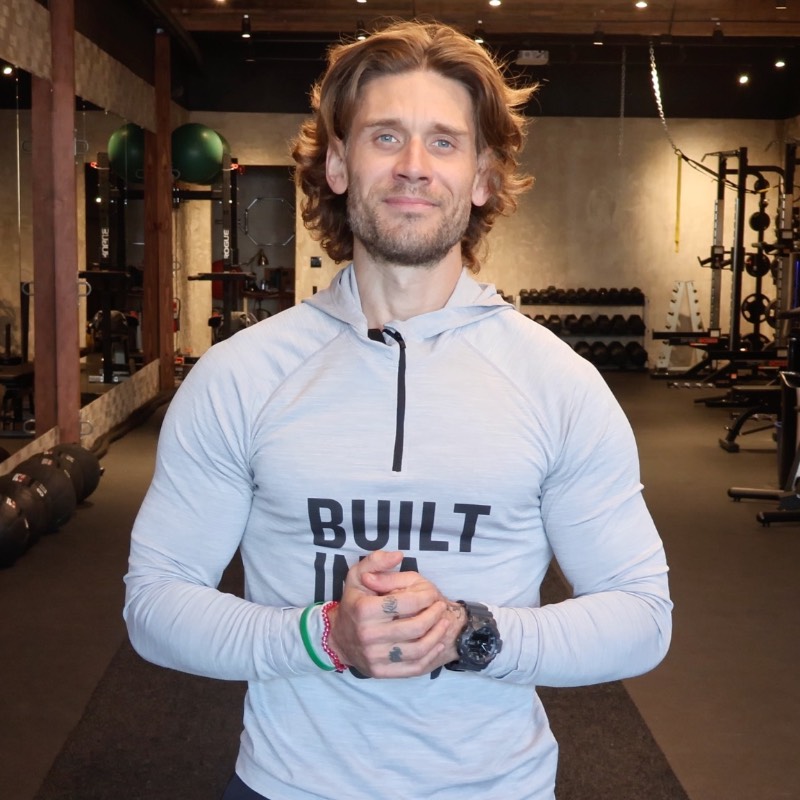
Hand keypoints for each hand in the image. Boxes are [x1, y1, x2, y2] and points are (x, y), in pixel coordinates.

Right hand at [326, 550, 465, 677]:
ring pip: (418, 650)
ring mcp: (375, 657)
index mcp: (364, 610)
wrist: (338, 638)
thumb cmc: (353, 602)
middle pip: (414, 627)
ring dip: (437, 635)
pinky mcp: (381, 672)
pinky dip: (430, 656)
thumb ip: (377, 561)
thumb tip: (399, 555)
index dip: (425, 597)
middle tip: (441, 607)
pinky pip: (414, 668)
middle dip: (434, 615)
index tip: (433, 593)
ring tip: (444, 622)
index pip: (404, 602)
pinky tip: (437, 643)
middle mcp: (368, 635)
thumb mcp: (358, 576)